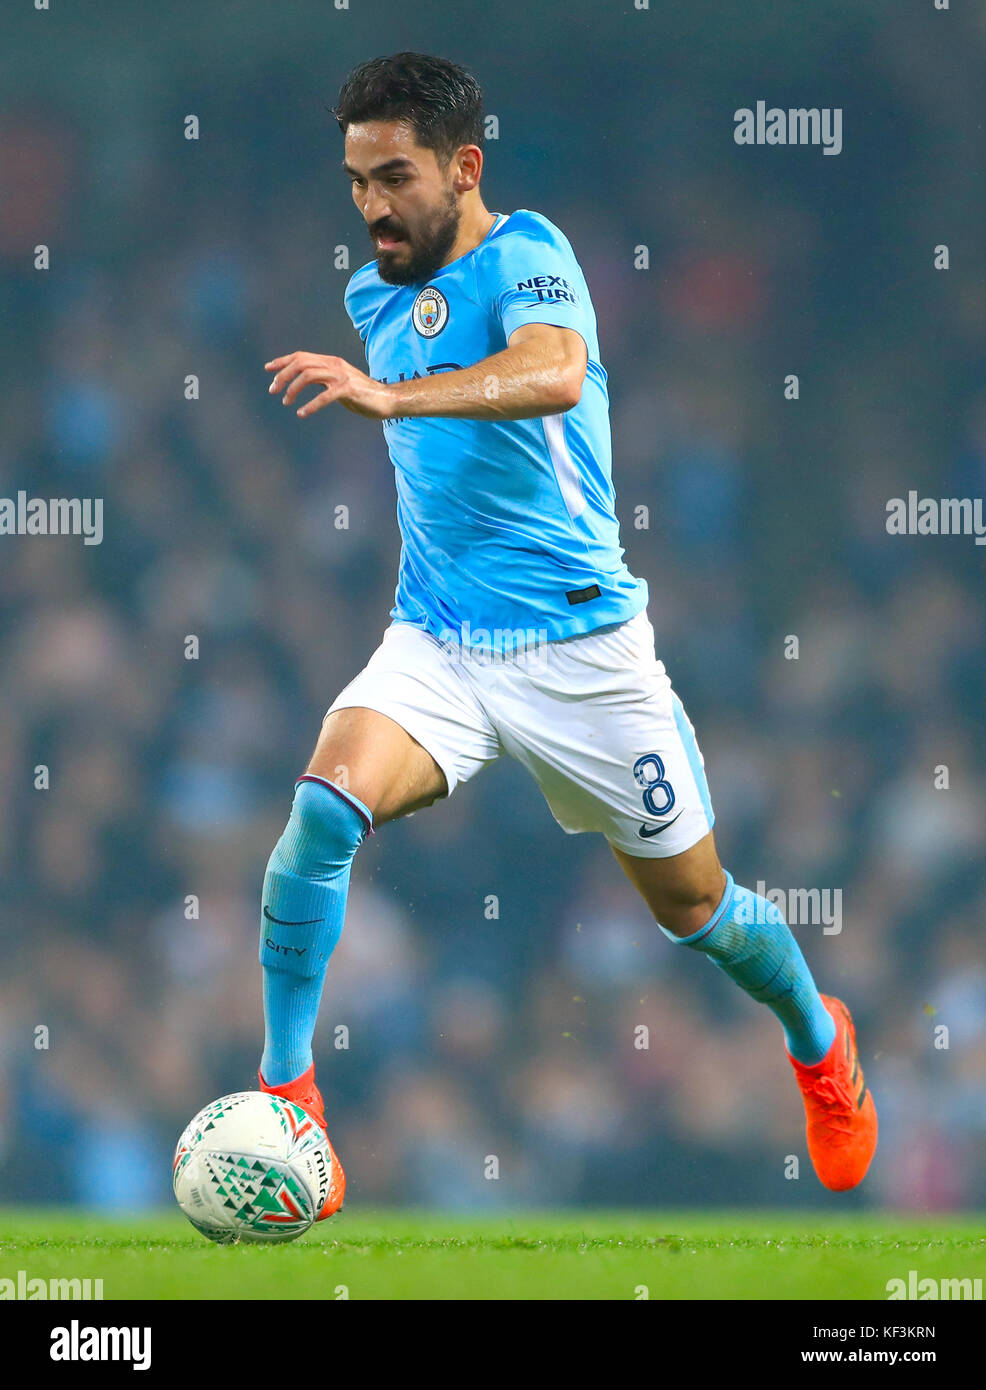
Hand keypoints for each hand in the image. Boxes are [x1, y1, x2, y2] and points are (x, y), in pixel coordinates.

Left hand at [264, 351, 392, 419]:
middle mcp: (335, 365)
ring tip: (286, 402)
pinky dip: (310, 405)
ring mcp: (342, 376)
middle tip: (273, 390)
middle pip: (301, 363)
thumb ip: (323, 379)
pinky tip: (302, 413)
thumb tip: (304, 381)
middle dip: (283, 376)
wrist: (387, 400)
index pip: (301, 356)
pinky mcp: (348, 390)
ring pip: (308, 376)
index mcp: (331, 362)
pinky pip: (324, 396)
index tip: (268, 369)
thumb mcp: (339, 383)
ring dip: (293, 389)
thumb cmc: (362, 395)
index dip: (283, 361)